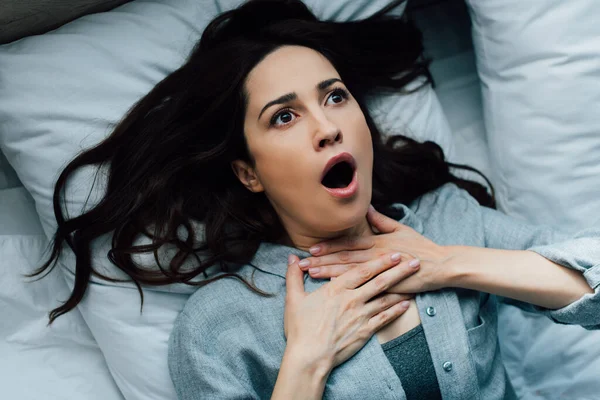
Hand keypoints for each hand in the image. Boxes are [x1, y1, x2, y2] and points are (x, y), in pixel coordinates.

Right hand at [283, 253, 418, 371]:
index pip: (362, 270)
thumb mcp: (294, 299)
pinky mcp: (365, 331)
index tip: (393, 253)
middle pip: (379, 281)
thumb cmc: (300, 328)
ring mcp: (360, 316)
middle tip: (414, 261)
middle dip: (398, 270)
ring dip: (402, 288)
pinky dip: (397, 310)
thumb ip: (294, 277)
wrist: (309, 356)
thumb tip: (292, 259)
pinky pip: (384, 318)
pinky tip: (407, 305)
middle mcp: (351, 299)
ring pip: (385, 298)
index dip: (379, 261)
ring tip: (416, 280)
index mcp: (336, 289)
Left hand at [297, 205, 454, 292]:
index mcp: (377, 241)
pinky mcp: (387, 284)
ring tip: (310, 274)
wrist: (441, 264)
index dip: (328, 247)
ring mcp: (381, 270)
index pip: (347, 244)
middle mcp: (376, 254)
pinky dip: (347, 287)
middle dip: (321, 260)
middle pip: (343, 258)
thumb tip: (366, 207)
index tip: (310, 249)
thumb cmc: (421, 247)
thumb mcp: (401, 229)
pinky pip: (363, 286)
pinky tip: (333, 289)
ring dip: (328, 272)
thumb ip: (380, 220)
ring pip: (349, 272)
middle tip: (300, 264)